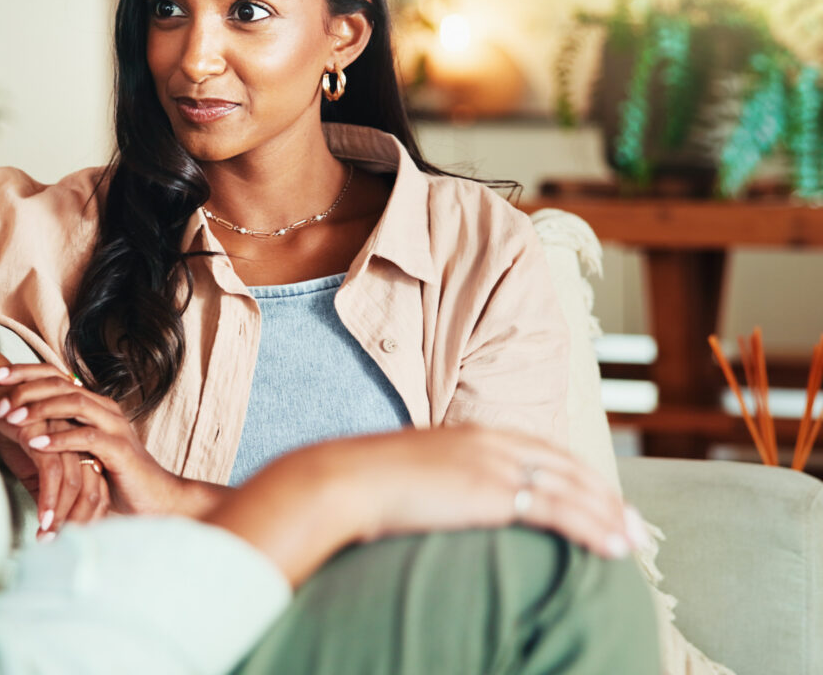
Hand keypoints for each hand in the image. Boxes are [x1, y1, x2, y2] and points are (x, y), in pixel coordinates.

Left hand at [0, 364, 220, 517]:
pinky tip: (34, 444)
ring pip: (74, 402)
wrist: (154, 500)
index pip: (54, 375)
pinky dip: (59, 439)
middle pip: (60, 382)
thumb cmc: (113, 479)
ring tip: (11, 418)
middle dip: (24, 387)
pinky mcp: (120, 449)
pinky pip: (87, 437)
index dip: (23, 372)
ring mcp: (114, 426)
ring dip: (40, 408)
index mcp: (93, 404)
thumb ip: (57, 435)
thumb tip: (16, 427)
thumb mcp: (79, 453)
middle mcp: (104, 408)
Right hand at [0, 415, 110, 539]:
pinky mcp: (43, 433)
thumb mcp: (30, 461)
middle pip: (93, 490)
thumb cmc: (9, 426)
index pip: (97, 490)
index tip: (76, 542)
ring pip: (75, 484)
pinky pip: (52, 472)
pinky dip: (49, 499)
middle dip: (80, 523)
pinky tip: (42, 520)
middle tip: (64, 548)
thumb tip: (51, 517)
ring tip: (49, 540)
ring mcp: (64, 435)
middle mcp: (79, 440)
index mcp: (82, 446)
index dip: (88, 518)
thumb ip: (44, 483)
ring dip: (63, 516)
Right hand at [205, 426, 647, 586]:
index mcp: (472, 432)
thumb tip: (440, 502)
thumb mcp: (411, 473)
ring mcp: (496, 464)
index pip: (541, 452)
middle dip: (606, 497)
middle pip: (567, 468)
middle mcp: (492, 441)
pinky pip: (561, 512)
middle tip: (635, 524)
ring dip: (611, 516)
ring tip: (636, 542)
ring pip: (573, 489)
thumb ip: (438, 480)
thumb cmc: (363, 483)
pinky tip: (615, 548)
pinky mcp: (495, 492)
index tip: (600, 497)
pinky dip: (596, 529)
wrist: (343, 480)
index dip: (577, 476)